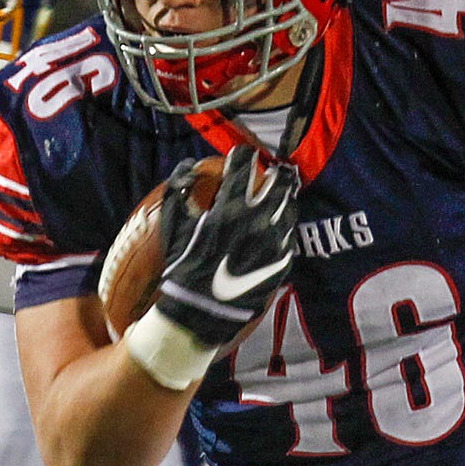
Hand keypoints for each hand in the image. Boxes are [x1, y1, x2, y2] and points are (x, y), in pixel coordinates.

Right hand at [153, 145, 299, 347]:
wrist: (203, 310)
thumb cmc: (183, 267)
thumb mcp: (174, 226)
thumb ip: (178, 191)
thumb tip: (186, 167)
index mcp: (231, 207)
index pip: (244, 165)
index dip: (244, 155)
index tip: (242, 155)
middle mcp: (260, 220)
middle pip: (281, 182)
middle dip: (277, 172)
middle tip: (272, 171)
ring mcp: (276, 241)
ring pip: (290, 207)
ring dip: (284, 198)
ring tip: (278, 198)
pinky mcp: (284, 261)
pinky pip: (289, 235)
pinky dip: (283, 227)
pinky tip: (275, 228)